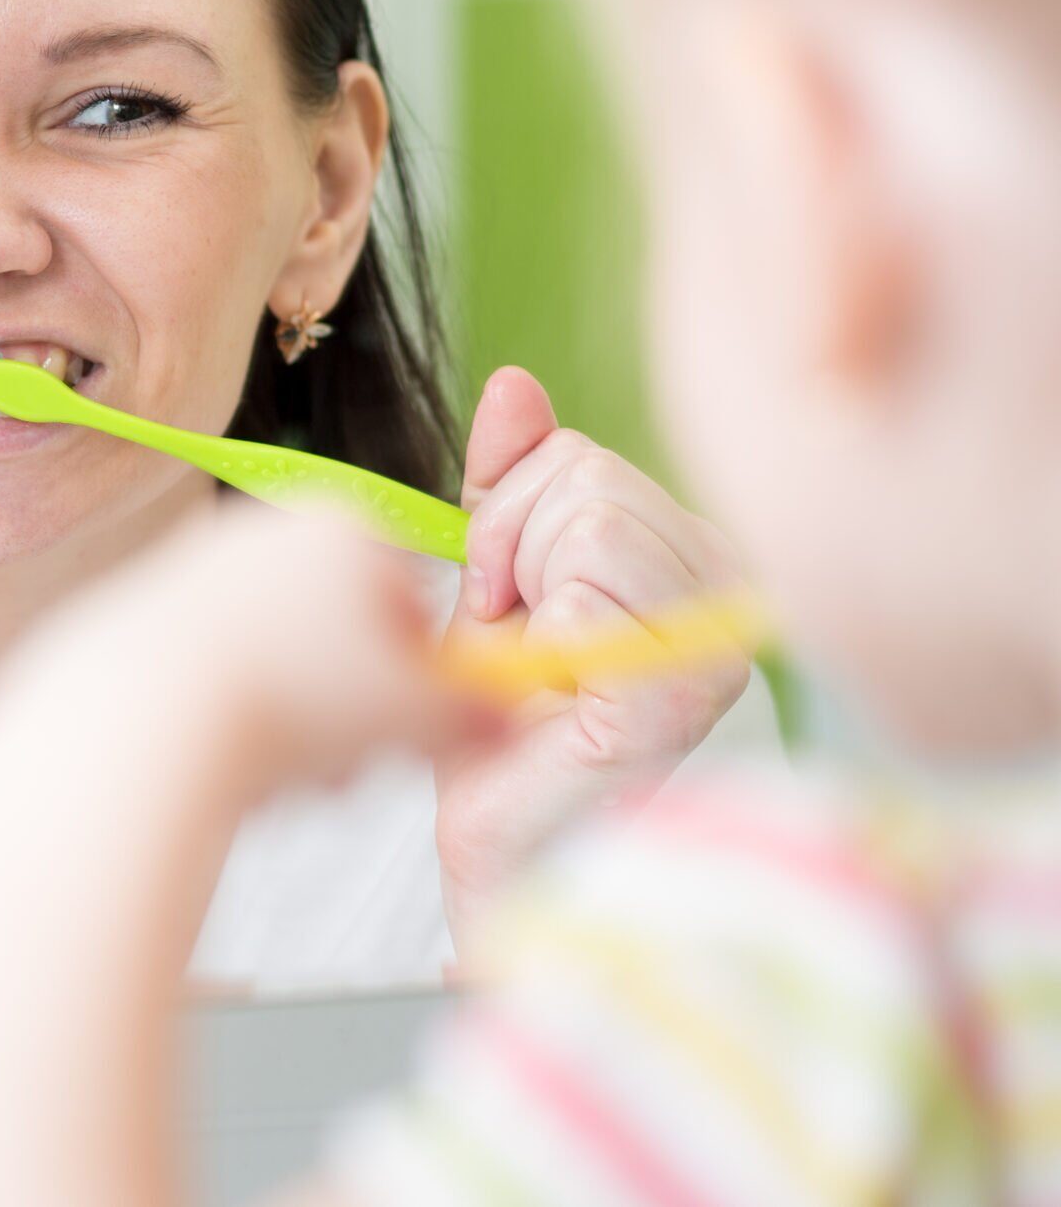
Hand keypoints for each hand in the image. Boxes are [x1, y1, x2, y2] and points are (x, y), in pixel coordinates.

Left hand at [0, 505, 490, 805]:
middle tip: (344, 767)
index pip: (410, 599)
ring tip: (282, 778)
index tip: (409, 729)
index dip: (418, 675)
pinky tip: (225, 767)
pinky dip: (231, 728)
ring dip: (296, 733)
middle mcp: (263, 530)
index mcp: (339, 524)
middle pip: (341, 637)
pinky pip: (215, 684)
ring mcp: (196, 569)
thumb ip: (476, 716)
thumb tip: (508, 724)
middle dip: (353, 713)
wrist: (143, 717)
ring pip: (281, 670)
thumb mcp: (417, 716)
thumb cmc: (289, 700)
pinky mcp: (141, 620)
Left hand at [434, 368, 750, 948]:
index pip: (580, 457)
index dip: (509, 518)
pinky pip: (586, 583)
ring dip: (518, 586)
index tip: (502, 596)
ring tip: (528, 660)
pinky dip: (534, 628)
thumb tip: (513, 383)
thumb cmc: (496, 716)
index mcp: (694, 555)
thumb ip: (510, 478)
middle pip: (584, 474)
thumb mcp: (495, 569)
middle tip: (508, 633)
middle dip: (507, 547)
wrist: (490, 836)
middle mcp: (728, 592)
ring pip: (587, 515)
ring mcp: (715, 641)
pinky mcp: (680, 687)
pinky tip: (545, 685)